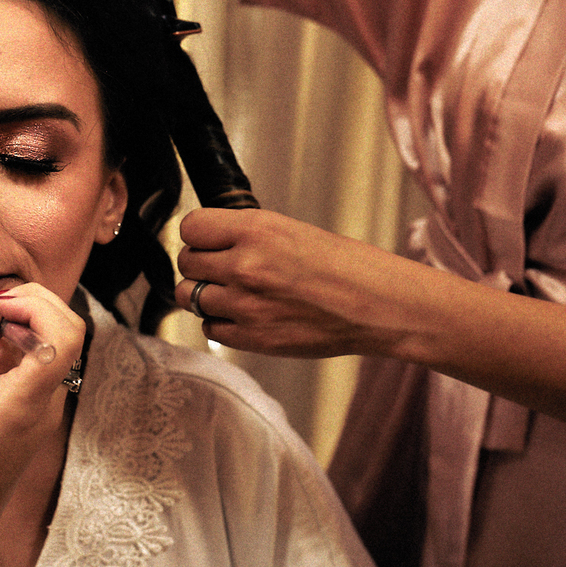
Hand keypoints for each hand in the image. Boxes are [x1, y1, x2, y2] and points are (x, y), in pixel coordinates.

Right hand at [0, 284, 83, 535]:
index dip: (36, 305)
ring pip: (47, 339)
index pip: (65, 335)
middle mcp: (47, 399)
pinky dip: (2, 344)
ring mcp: (44, 402)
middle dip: (24, 304)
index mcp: (27, 401)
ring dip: (8, 322)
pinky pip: (30, 359)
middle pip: (64, 328)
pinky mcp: (32, 405)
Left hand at [175, 208, 410, 356]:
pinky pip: (211, 328)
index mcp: (257, 230)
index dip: (198, 234)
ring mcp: (245, 306)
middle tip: (221, 267)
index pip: (191, 227)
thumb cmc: (348, 267)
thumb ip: (249, 235)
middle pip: (186, 263)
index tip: (207, 239)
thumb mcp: (293, 230)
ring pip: (192, 297)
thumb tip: (214, 241)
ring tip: (234, 291)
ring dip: (207, 294)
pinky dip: (221, 322)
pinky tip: (246, 314)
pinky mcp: (253, 339)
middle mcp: (245, 266)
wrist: (379, 306)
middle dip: (200, 264)